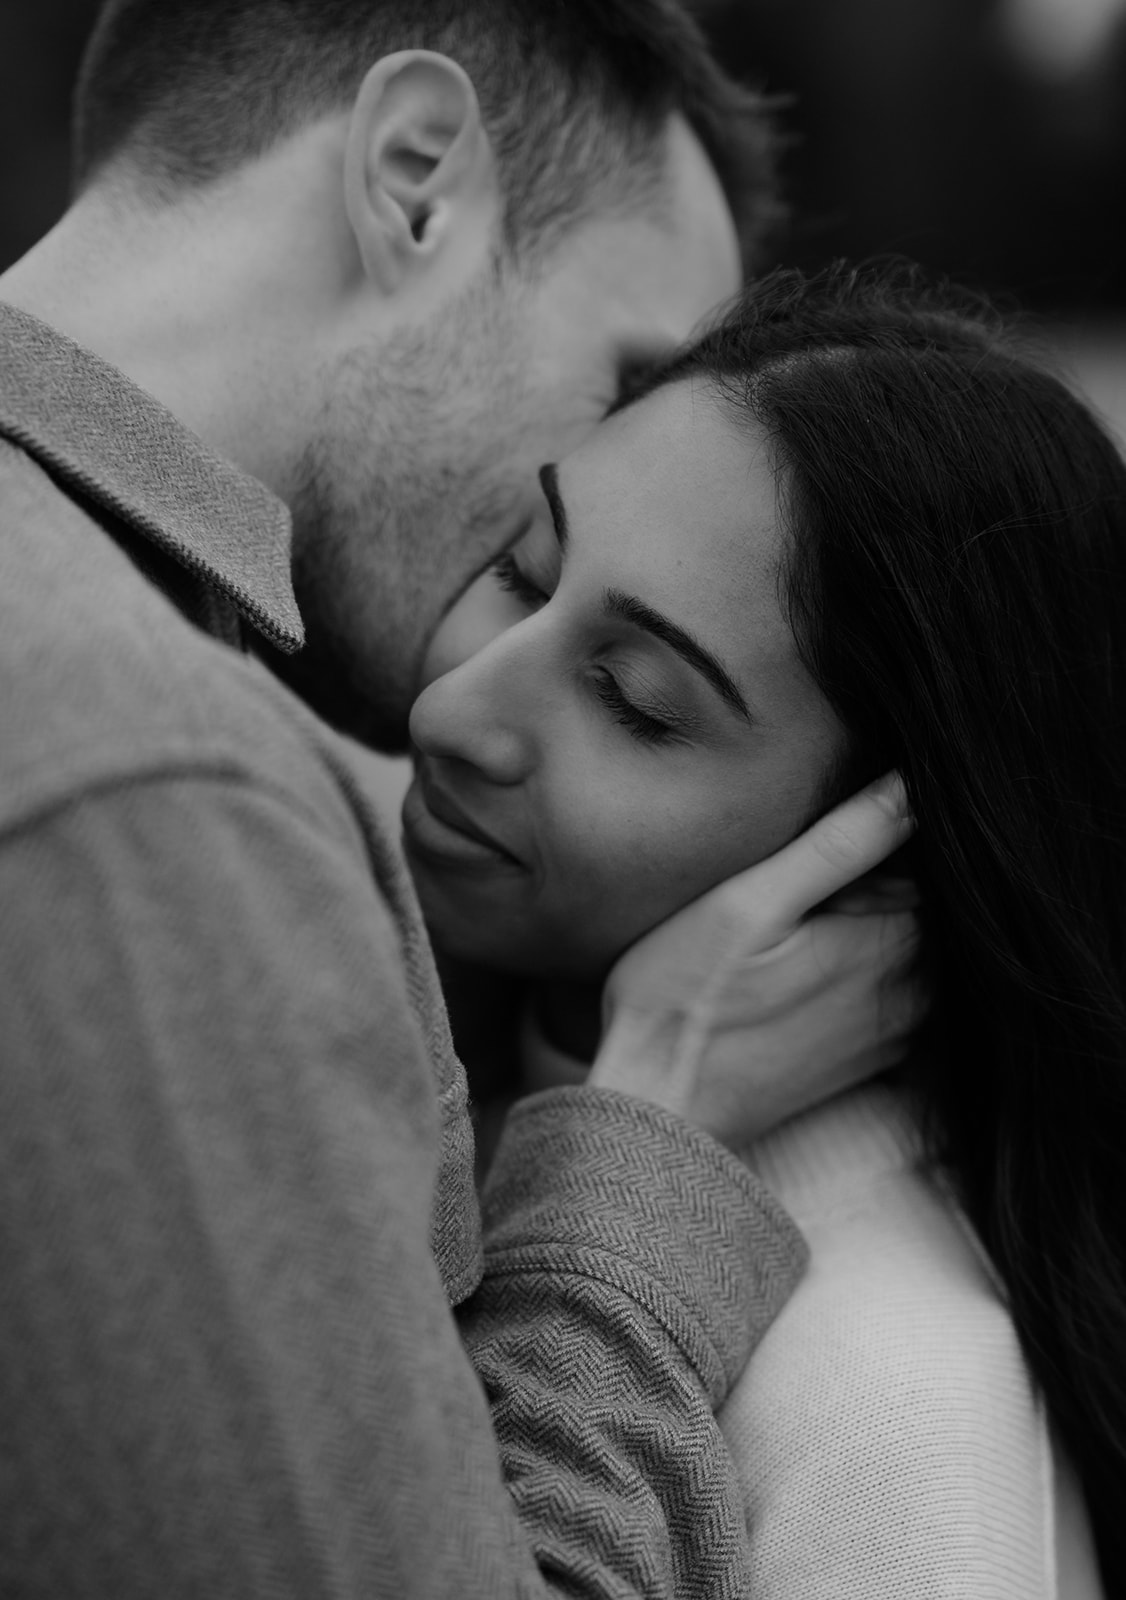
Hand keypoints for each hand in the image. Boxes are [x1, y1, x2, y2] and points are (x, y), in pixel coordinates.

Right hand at [589, 774, 920, 1153]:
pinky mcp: (863, 1064)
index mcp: (891, 945)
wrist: (657, 1108)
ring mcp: (890, 1036)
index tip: (805, 870)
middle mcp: (909, 995)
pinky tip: (791, 982)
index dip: (867, 852)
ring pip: (902, 955)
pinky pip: (885, 999)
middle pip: (916, 910)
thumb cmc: (685, 998)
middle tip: (788, 907)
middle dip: (869, 891)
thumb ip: (840, 844)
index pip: (923, 864)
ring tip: (784, 944)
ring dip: (860, 936)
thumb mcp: (750, 903)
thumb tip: (911, 788)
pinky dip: (854, 979)